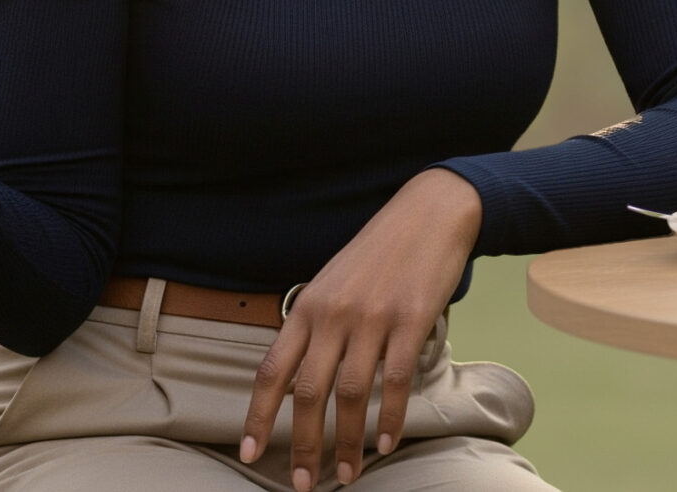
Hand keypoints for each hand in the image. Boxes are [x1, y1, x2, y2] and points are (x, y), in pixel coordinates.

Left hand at [240, 167, 481, 489]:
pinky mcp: (411, 321)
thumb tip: (299, 372)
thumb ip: (315, 324)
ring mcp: (372, 318)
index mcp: (308, 306)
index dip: (256, 415)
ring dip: (347, 441)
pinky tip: (386, 442)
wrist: (429, 212)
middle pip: (307, 392)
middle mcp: (333, 315)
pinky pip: (395, 381)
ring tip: (348, 473)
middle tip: (302, 483)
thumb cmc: (380, 251)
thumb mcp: (334, 282)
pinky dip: (390, 418)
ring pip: (350, 394)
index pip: (271, 369)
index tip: (247, 452)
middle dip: (302, 444)